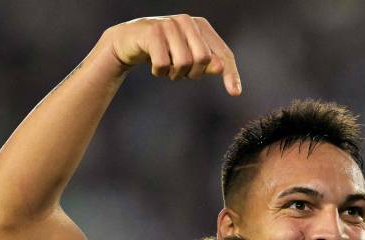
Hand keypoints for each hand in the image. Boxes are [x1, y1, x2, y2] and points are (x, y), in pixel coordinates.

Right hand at [100, 15, 240, 94]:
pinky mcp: (152, 32)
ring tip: (166, 68)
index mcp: (201, 26)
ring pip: (183, 63)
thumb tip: (220, 68)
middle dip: (193, 74)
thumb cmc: (163, 51)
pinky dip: (159, 72)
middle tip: (180, 73)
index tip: (235, 93)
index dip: (231, 73)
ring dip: (174, 74)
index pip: (223, 53)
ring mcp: (169, 24)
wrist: (129, 41)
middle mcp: (187, 21)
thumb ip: (206, 65)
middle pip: (203, 59)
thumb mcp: (187, 59)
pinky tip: (153, 65)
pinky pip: (163, 64)